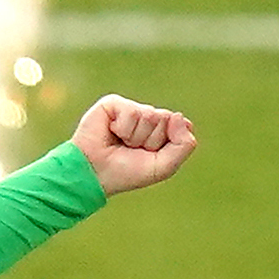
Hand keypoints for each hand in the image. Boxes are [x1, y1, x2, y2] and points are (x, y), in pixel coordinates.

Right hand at [74, 93, 198, 194]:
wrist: (93, 174)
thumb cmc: (125, 173)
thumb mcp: (164, 167)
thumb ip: (184, 145)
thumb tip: (177, 115)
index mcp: (160, 130)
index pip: (181, 125)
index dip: (167, 143)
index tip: (149, 155)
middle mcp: (147, 118)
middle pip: (167, 119)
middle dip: (152, 141)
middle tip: (132, 150)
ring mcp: (131, 109)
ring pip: (150, 115)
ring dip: (135, 137)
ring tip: (120, 143)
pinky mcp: (113, 103)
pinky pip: (132, 112)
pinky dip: (123, 129)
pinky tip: (111, 133)